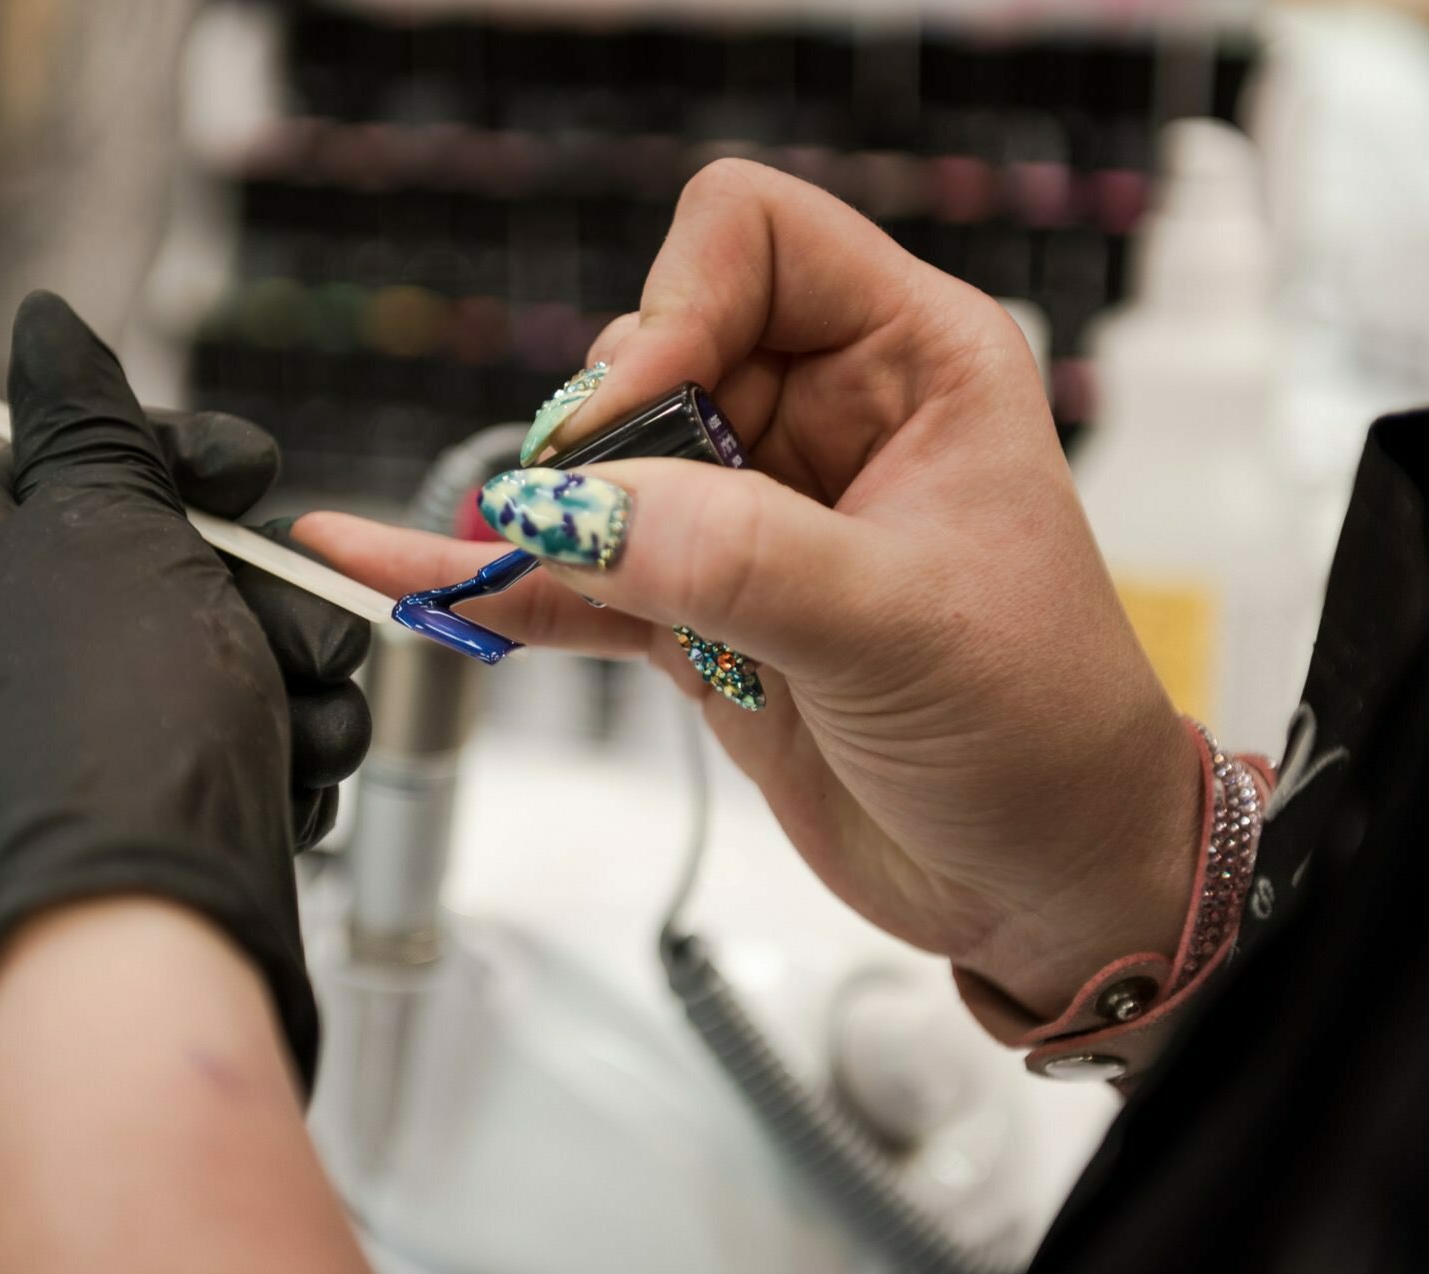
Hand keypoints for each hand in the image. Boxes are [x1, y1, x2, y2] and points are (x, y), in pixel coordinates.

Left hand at [0, 291, 368, 1204]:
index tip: (256, 469)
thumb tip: (41, 316)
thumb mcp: (106, 528)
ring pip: (216, 666)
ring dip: (288, 682)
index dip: (171, 458)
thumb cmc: (113, 718)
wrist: (134, 944)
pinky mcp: (134, 833)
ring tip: (299, 725)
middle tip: (295, 628)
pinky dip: (274, 761)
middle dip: (259, 593)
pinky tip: (289, 792)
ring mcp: (66, 761)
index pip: (60, 469)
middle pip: (160, 571)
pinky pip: (226, 755)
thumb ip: (86, 421)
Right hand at [296, 160, 1199, 1019]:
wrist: (1037, 879)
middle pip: (652, 347)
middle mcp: (821, 416)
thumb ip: (729, 554)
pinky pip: (570, 573)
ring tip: (506, 562)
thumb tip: (557, 506)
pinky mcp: (695, 608)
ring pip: (596, 465)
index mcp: (907, 361)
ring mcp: (749, 514)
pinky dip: (493, 578)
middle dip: (600, 435)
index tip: (639, 429)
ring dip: (538, 514)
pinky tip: (391, 569)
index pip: (750, 239)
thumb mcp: (895, 625)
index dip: (675, 308)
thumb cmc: (1036, 731)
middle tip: (600, 531)